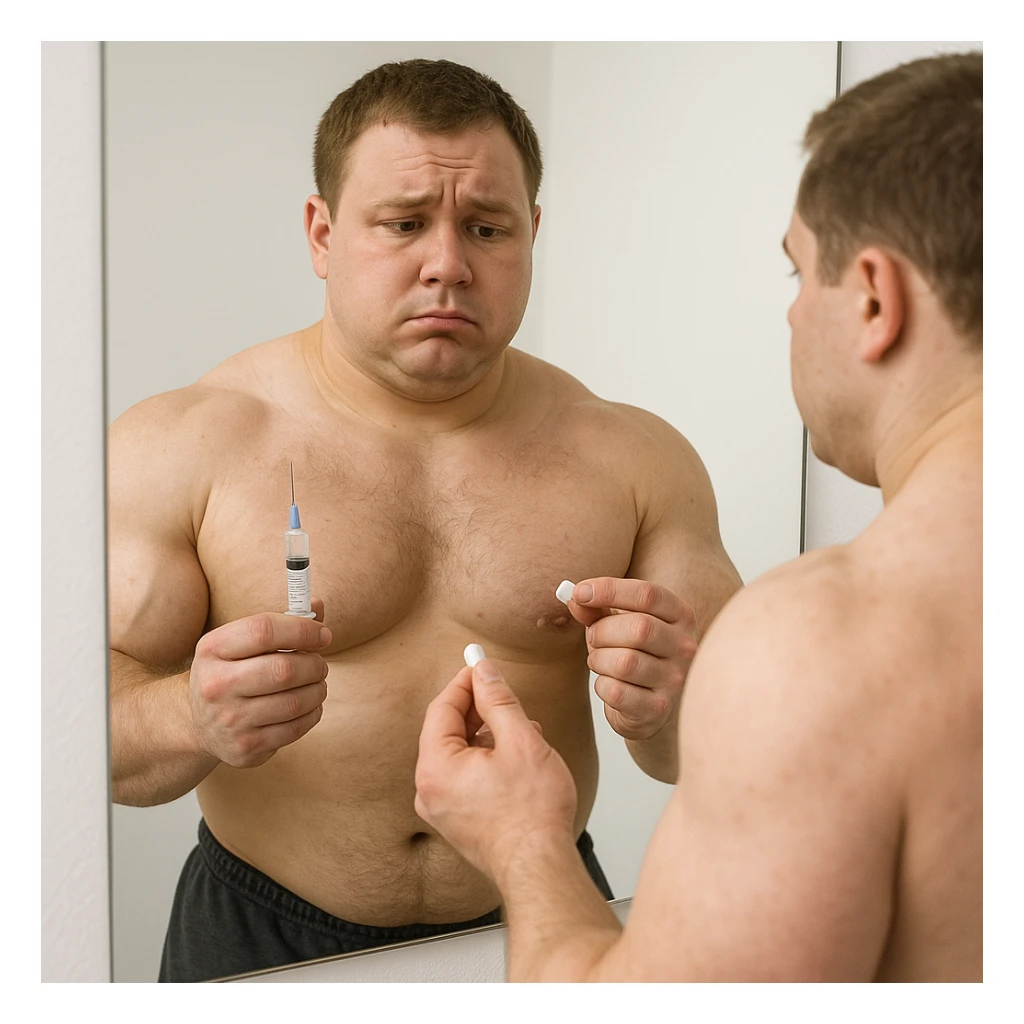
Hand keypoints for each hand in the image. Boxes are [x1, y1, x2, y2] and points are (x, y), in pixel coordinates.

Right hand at [188, 597, 331, 767]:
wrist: (198, 722)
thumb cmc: (232, 671)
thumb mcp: (242, 643)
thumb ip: (282, 623)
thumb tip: (318, 605)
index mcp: (212, 648)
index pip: (264, 630)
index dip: (302, 630)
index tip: (323, 635)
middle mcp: (215, 685)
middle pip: (284, 670)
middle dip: (314, 665)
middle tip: (320, 665)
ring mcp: (229, 720)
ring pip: (294, 702)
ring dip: (318, 690)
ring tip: (317, 684)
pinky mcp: (244, 747)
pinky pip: (295, 728)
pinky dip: (312, 713)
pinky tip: (310, 705)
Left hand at [415, 660, 576, 880]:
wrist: (540, 867)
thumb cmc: (533, 813)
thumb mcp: (520, 740)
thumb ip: (498, 700)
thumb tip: (483, 671)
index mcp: (436, 767)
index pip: (442, 708)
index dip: (464, 682)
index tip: (481, 665)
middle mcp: (429, 790)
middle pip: (447, 731)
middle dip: (478, 710)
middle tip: (503, 692)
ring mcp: (441, 809)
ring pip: (458, 754)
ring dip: (487, 735)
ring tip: (521, 728)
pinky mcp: (457, 821)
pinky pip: (464, 776)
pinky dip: (486, 759)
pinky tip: (516, 756)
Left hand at [564, 578, 696, 740]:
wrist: (646, 705)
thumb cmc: (632, 652)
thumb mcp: (618, 622)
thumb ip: (596, 608)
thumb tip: (575, 597)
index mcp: (680, 615)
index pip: (647, 594)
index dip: (609, 590)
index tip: (579, 592)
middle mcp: (685, 646)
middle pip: (639, 628)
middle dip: (602, 631)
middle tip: (593, 637)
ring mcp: (676, 680)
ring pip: (625, 663)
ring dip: (599, 659)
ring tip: (600, 661)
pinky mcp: (658, 708)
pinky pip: (617, 692)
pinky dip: (602, 685)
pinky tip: (608, 683)